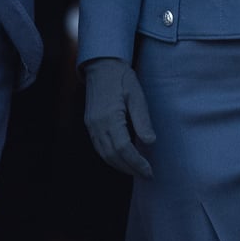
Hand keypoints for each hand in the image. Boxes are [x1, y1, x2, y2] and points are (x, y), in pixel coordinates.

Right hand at [83, 57, 155, 178]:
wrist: (101, 65)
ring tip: (136, 170)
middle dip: (130, 169)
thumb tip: (150, 143)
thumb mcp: (136, 95)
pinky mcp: (90, 124)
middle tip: (146, 175)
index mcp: (110, 116)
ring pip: (104, 154)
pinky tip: (122, 159)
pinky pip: (99, 147)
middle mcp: (97, 124)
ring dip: (120, 166)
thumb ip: (142, 119)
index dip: (136, 163)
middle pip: (112, 155)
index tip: (150, 171)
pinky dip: (111, 158)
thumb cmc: (122, 78)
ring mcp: (91, 124)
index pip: (123, 148)